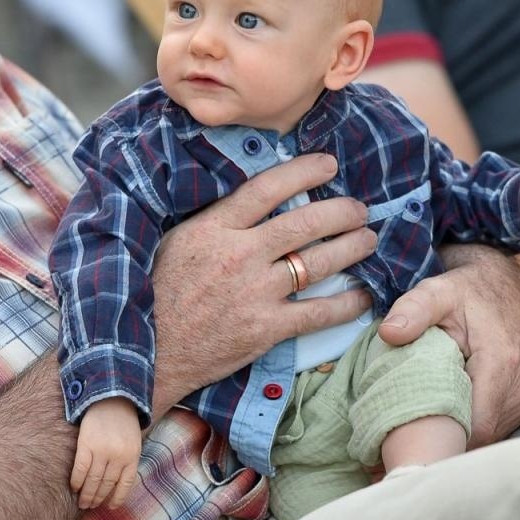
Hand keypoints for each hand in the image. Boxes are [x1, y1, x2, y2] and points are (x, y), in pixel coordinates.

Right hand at [70, 399, 142, 508]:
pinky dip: (77, 481)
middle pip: (106, 484)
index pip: (125, 485)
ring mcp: (102, 451)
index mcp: (132, 456)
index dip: (117, 498)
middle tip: (90, 506)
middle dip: (97, 498)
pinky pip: (80, 469)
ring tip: (82, 502)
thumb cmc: (123, 423)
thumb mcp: (133, 442)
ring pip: (93, 480)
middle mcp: (118, 456)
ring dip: (86, 494)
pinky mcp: (86, 444)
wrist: (112, 398)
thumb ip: (127, 461)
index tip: (110, 507)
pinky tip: (74, 487)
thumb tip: (115, 486)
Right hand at [149, 153, 374, 413]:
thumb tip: (251, 199)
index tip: (328, 164)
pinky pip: (318, 313)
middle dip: (340, 211)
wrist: (151, 355)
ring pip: (318, 262)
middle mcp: (239, 255)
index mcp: (213, 228)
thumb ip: (214, 221)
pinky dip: (346, 304)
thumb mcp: (176, 242)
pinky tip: (364, 296)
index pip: (267, 188)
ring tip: (369, 240)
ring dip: (351, 248)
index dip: (304, 171)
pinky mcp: (266, 329)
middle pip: (303, 223)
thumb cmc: (158, 295)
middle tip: (360, 208)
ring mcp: (255, 293)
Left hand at [379, 244, 519, 448]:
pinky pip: (493, 428)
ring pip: (487, 437)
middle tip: (402, 444)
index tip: (406, 441)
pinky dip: (467, 428)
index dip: (441, 439)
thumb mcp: (437, 292)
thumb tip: (389, 332)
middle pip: (479, 438)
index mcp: (501, 363)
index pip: (474, 426)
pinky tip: (441, 419)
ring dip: (455, 437)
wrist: (502, 285)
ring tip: (419, 430)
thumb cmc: (467, 290)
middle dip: (443, 443)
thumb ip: (413, 310)